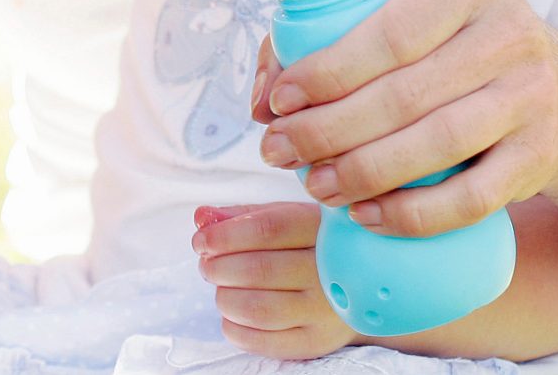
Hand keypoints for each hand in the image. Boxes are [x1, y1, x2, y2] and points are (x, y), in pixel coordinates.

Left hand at [192, 202, 354, 359]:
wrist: (356, 287)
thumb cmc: (308, 246)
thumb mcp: (284, 218)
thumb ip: (241, 216)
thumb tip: (202, 217)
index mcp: (324, 230)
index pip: (268, 228)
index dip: (225, 235)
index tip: (201, 240)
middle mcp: (331, 271)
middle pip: (260, 270)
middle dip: (219, 267)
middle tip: (207, 264)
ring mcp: (326, 311)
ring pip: (260, 309)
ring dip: (225, 298)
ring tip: (220, 287)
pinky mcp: (317, 342)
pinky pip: (265, 342)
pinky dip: (235, 329)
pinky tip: (231, 315)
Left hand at [250, 0, 557, 235]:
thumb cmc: (458, 51)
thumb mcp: (418, 20)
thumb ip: (334, 41)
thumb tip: (262, 97)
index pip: (388, 33)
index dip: (325, 72)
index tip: (278, 101)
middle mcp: (510, 34)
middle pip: (402, 94)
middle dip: (326, 130)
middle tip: (277, 151)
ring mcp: (533, 98)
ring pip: (433, 146)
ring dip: (361, 174)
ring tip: (314, 185)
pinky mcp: (539, 158)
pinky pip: (470, 199)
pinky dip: (411, 214)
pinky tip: (367, 216)